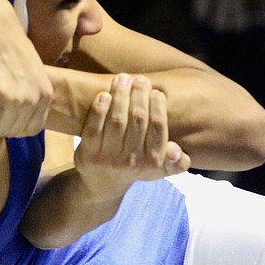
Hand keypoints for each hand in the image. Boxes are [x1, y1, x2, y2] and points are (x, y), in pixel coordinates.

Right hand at [0, 10, 52, 142]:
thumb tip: (22, 105)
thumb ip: (29, 88)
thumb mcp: (29, 68)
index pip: (33, 127)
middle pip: (18, 131)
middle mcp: (37, 98)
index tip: (0, 127)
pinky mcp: (0, 96)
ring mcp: (20, 98)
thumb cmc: (6, 44)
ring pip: (4, 130)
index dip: (15, 130)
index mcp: (46, 92)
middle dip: (1, 132)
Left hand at [74, 74, 189, 196]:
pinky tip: (104, 94)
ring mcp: (108, 158)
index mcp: (151, 163)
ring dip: (120, 96)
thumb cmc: (134, 167)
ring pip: (117, 121)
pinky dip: (99, 110)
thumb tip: (176, 151)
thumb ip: (175, 163)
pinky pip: (94, 129)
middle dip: (139, 95)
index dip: (158, 107)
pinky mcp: (88, 154)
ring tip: (122, 78)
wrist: (101, 186)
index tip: (156, 91)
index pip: (158, 129)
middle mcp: (131, 162)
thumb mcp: (158, 170)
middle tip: (140, 79)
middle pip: (138, 120)